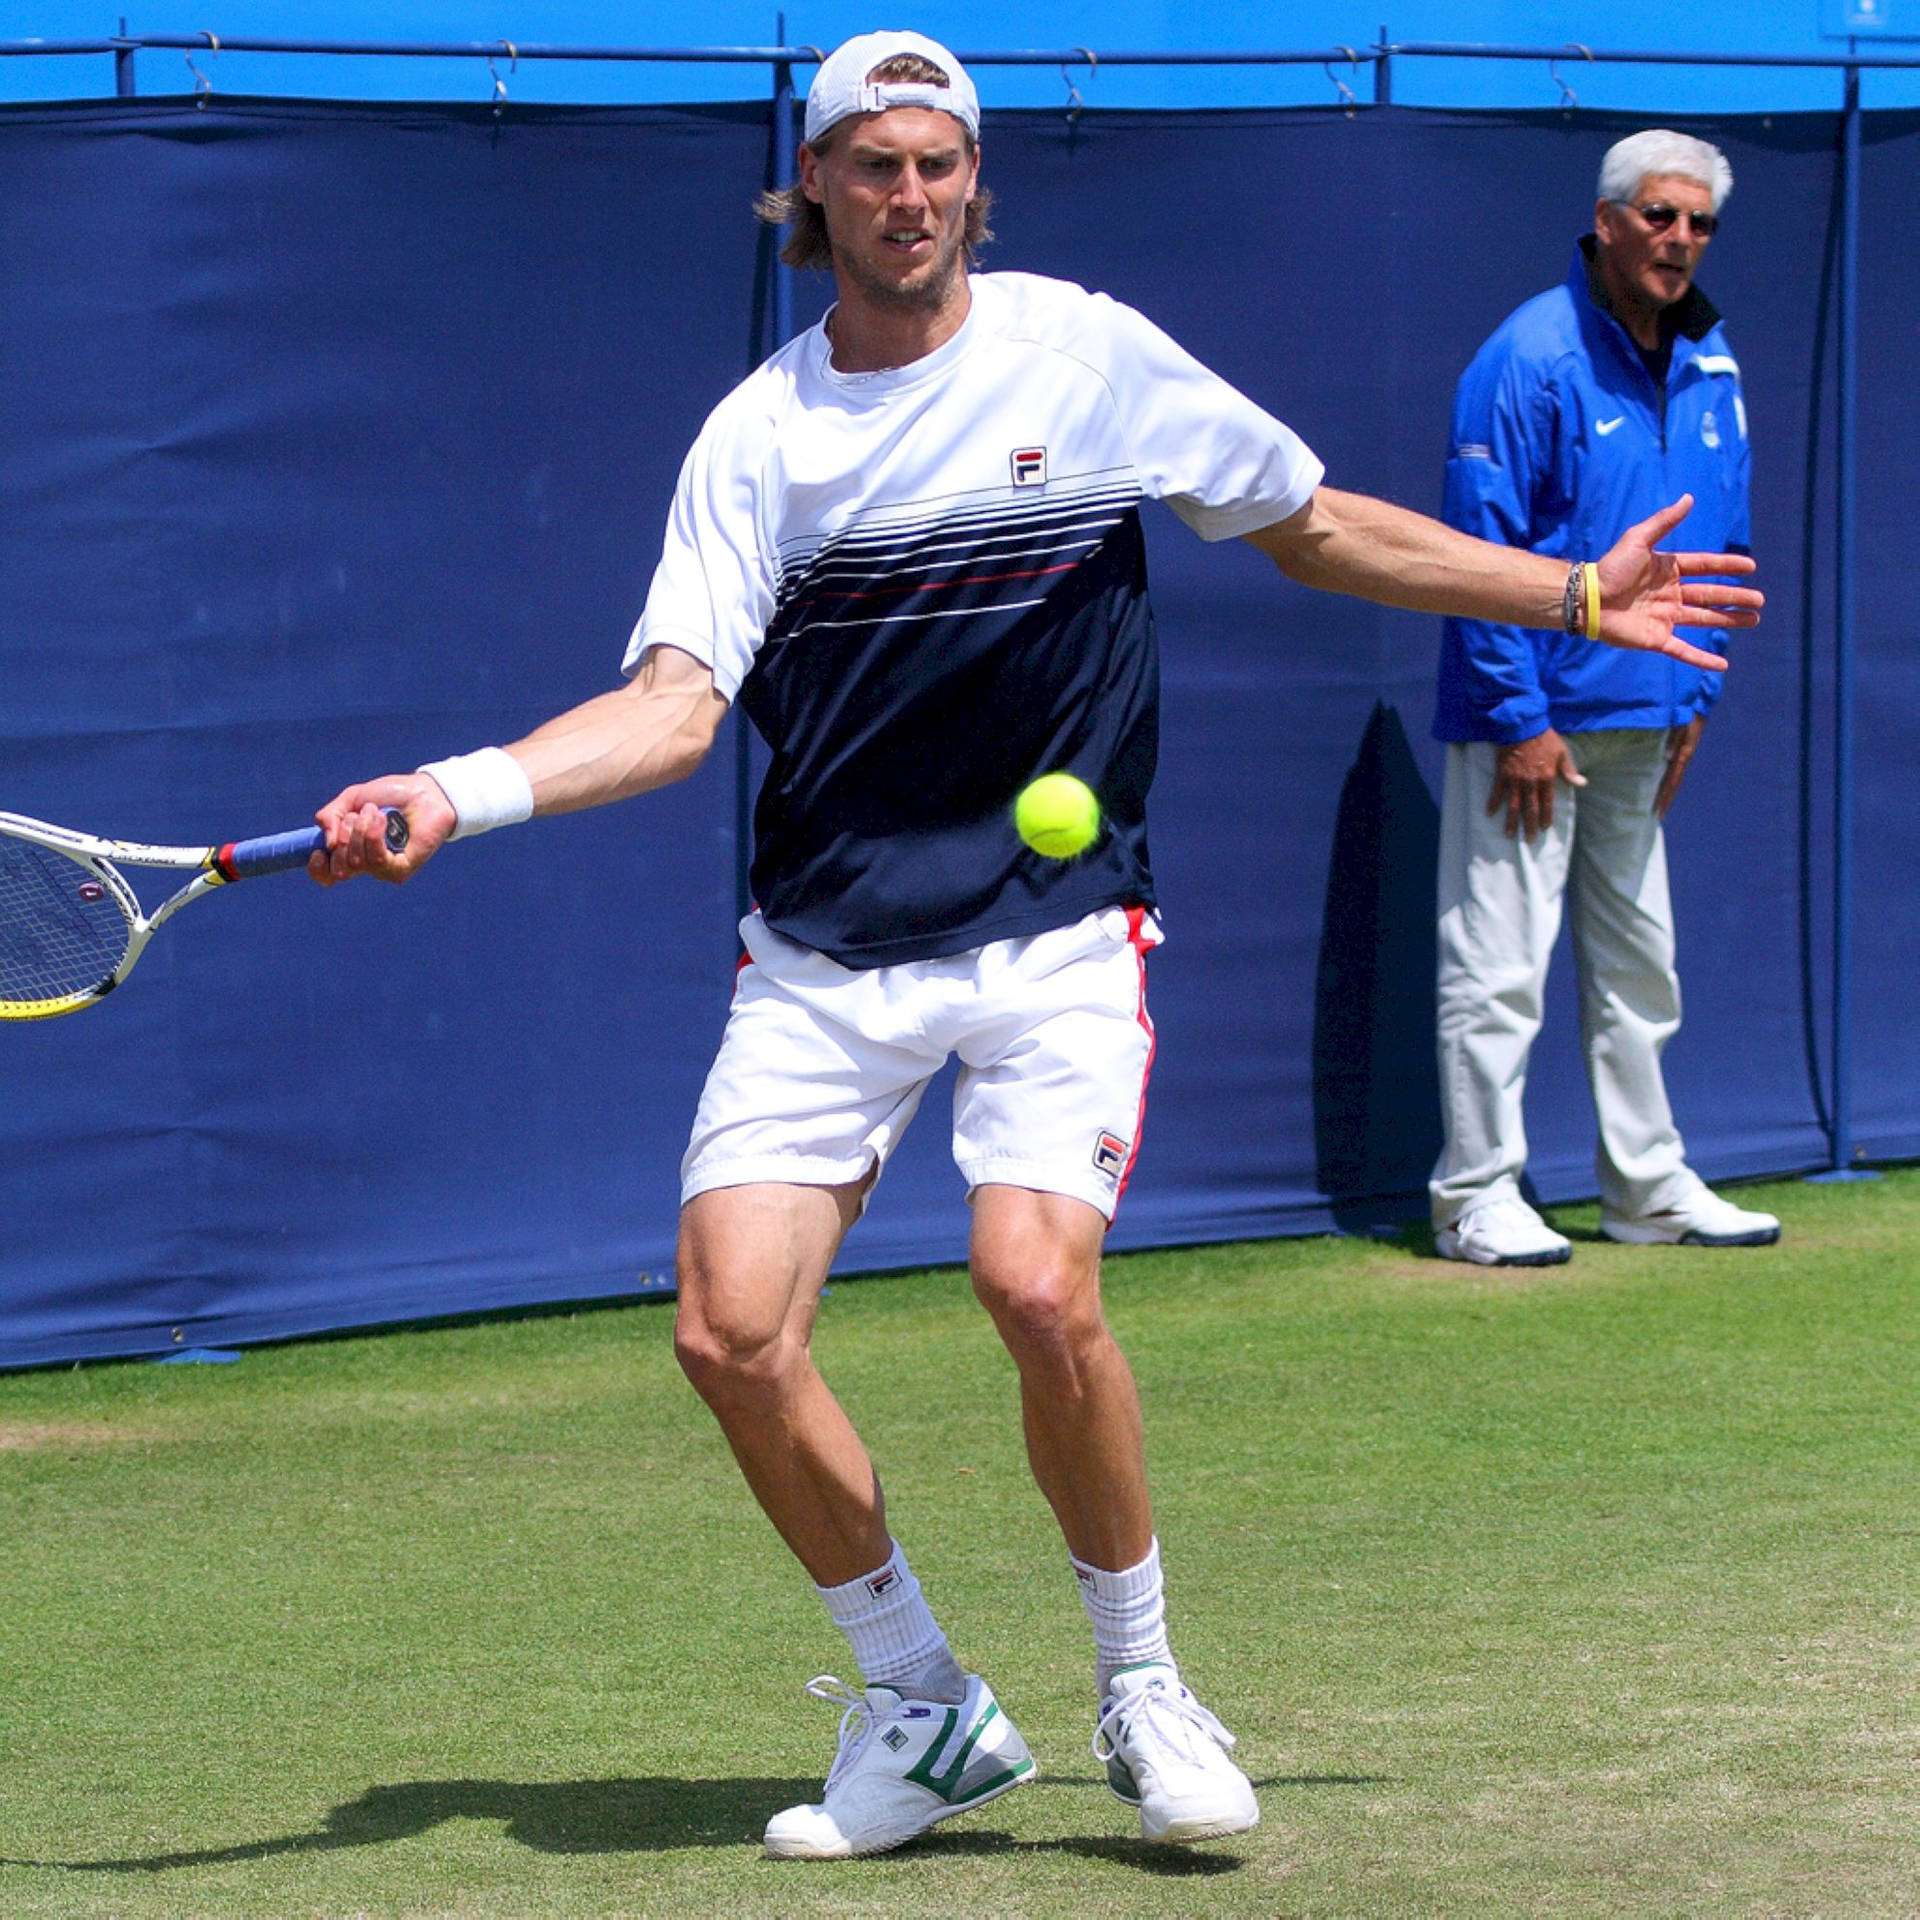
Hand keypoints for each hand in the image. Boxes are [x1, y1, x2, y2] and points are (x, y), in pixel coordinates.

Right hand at [309, 772, 456, 885]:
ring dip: (361, 830)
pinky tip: (383, 819)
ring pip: (357, 862)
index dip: (317, 868)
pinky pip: (378, 860)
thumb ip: (330, 816)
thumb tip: (329, 843)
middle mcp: (366, 864)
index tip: (319, 851)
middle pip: (339, 869)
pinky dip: (375, 835)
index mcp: (350, 850)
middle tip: (357, 816)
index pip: (327, 875)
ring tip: (376, 811)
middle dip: (344, 837)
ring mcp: (384, 869)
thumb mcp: (351, 799)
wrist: (423, 791)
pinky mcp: (401, 869)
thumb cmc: (390, 796)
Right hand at [1489, 728, 1585, 839]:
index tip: (1544, 829)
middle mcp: (1531, 783)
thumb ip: (1569, 770)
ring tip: (1509, 835)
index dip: (1545, 816)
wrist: (1522, 725)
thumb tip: (1581, 783)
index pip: (1546, 803)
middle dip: (1529, 826)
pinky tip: (1490, 814)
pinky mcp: (1502, 774)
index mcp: (1547, 778)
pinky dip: (1493, 803)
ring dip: (1511, 821)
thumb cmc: (1543, 738)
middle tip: (1528, 840)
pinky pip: (1497, 792)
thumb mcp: (1561, 752)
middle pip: (1530, 809)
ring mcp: (1515, 780)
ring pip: (1513, 805)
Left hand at [1591, 495, 1762, 668]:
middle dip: (1736, 596)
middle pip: (1710, 594)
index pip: (1705, 566)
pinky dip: (1702, 659)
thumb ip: (1665, 521)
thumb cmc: (1610, 568)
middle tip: (1760, 600)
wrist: (1587, 598)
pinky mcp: (1656, 638)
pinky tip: (1722, 665)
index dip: (1728, 566)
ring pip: (1704, 619)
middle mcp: (1670, 593)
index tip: (1751, 566)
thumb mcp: (1638, 539)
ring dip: (1729, 620)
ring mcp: (1664, 617)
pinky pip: (1683, 650)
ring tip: (1753, 620)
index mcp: (1668, 569)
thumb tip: (1689, 498)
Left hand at [1653, 714, 1704, 817]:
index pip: (1672, 781)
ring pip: (1674, 777)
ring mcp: (1683, 753)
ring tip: (1659, 805)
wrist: (1697, 699)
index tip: (1658, 811)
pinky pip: (1673, 768)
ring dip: (1666, 792)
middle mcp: (1683, 756)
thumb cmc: (1687, 709)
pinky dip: (1668, 779)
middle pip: (1673, 783)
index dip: (1665, 797)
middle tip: (1657, 816)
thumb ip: (1674, 737)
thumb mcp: (1681, 722)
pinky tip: (1661, 784)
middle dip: (1665, 800)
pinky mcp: (1681, 748)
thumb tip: (1667, 756)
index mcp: (1683, 754)